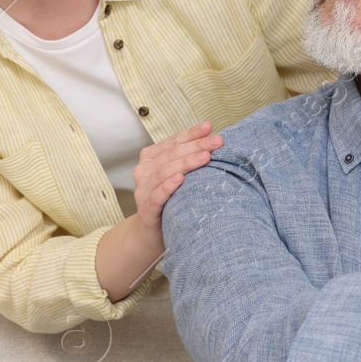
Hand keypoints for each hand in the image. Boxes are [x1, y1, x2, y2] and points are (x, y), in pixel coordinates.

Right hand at [133, 121, 223, 237]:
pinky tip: (180, 179)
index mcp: (151, 158)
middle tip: (217, 142)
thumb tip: (213, 138)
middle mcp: (144, 171)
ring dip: (185, 163)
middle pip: (171, 155)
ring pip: (164, 172)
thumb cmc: (172, 200)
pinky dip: (168, 186)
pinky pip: (157, 196)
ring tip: (205, 157)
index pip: (173, 141)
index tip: (210, 127)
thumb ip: (188, 158)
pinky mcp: (146, 210)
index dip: (191, 134)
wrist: (153, 234)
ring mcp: (143, 190)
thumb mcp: (179, 175)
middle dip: (195, 146)